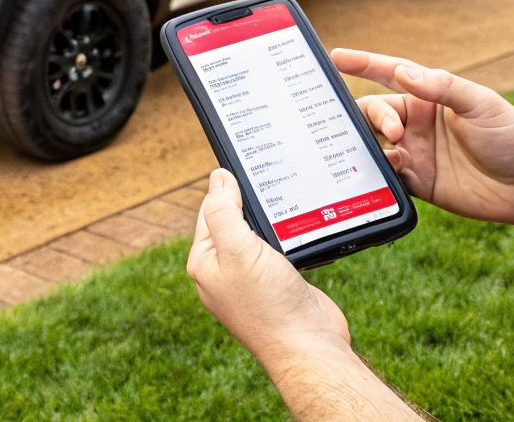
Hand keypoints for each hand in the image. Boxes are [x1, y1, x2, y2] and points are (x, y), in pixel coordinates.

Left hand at [187, 169, 349, 366]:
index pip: (209, 211)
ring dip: (272, 220)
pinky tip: (300, 226)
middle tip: (271, 180)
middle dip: (250, 202)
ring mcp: (251, 279)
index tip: (246, 167)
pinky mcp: (277, 283)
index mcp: (204, 263)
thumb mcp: (238, 249)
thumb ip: (223, 212)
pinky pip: (279, 249)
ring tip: (287, 201)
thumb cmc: (268, 304)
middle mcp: (224, 271)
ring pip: (258, 234)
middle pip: (234, 220)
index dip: (227, 188)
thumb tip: (217, 178)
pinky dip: (288, 236)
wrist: (308, 346)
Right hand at [333, 48, 513, 228]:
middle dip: (374, 116)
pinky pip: (387, 175)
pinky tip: (394, 171)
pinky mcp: (418, 182)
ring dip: (373, 144)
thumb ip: (442, 87)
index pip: (390, 74)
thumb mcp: (482, 104)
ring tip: (392, 152)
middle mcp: (418, 121)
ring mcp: (416, 151)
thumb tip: (403, 73)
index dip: (362, 63)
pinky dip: (382, 172)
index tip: (335, 57)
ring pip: (374, 142)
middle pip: (374, 110)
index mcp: (432, 96)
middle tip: (395, 132)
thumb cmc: (513, 137)